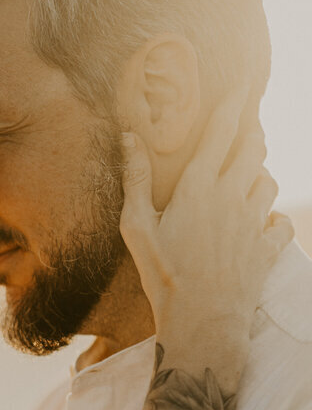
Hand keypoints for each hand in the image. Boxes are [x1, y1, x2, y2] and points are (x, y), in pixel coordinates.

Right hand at [120, 89, 292, 379]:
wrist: (202, 324)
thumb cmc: (162, 277)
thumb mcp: (137, 228)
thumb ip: (135, 180)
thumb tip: (129, 138)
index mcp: (198, 189)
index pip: (221, 133)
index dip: (232, 104)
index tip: (240, 84)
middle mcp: (232, 198)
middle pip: (254, 148)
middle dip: (252, 131)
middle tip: (247, 125)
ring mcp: (253, 223)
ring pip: (269, 181)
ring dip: (259, 173)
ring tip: (248, 175)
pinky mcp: (266, 249)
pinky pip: (280, 222)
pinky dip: (273, 218)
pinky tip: (263, 221)